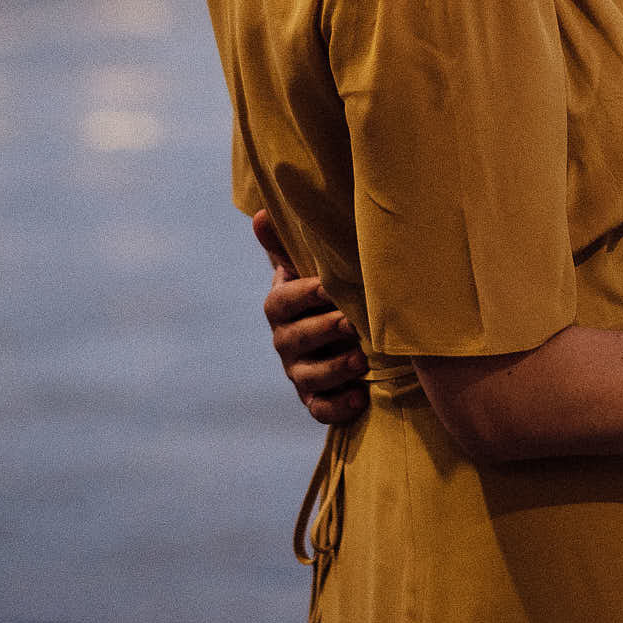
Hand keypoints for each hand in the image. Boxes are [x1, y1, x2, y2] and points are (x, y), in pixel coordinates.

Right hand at [253, 210, 367, 425]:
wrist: (343, 334)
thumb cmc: (325, 291)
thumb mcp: (308, 267)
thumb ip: (287, 245)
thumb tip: (261, 214)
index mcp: (282, 306)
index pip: (282, 301)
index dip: (304, 294)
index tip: (329, 285)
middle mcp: (285, 340)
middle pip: (296, 339)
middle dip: (325, 330)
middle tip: (353, 322)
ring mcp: (298, 373)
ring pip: (308, 377)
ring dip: (335, 369)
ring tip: (362, 360)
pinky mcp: (315, 399)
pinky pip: (320, 409)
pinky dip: (339, 406)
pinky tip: (361, 397)